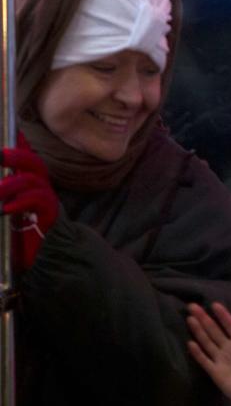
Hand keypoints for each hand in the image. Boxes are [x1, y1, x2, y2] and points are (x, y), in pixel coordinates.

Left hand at [0, 133, 57, 271]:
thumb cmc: (22, 240)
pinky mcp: (51, 216)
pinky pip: (39, 201)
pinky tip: (7, 210)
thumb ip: (5, 197)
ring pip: (33, 181)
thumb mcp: (8, 212)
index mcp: (29, 187)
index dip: (17, 147)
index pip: (25, 161)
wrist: (48, 260)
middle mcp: (40, 190)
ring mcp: (47, 202)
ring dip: (10, 184)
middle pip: (34, 163)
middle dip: (16, 155)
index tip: (5, 145)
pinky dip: (21, 202)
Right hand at [187, 302, 230, 405]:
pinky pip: (204, 361)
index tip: (214, 304)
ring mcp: (221, 360)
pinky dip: (197, 353)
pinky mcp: (216, 372)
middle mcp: (229, 348)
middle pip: (215, 331)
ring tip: (190, 319)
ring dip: (198, 331)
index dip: (223, 315)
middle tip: (193, 306)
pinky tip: (190, 343)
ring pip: (207, 342)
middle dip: (204, 318)